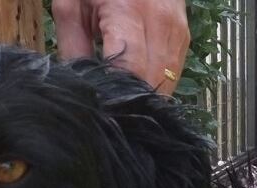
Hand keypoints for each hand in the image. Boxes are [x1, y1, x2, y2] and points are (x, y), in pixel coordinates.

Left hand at [51, 0, 190, 94]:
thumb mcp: (72, 8)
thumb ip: (74, 50)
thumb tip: (82, 92)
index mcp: (127, 12)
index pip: (130, 71)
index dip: (117, 97)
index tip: (103, 108)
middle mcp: (159, 21)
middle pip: (150, 82)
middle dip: (131, 100)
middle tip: (112, 109)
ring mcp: (176, 29)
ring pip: (166, 83)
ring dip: (146, 95)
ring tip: (125, 96)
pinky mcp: (183, 36)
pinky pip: (172, 74)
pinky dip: (155, 83)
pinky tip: (138, 80)